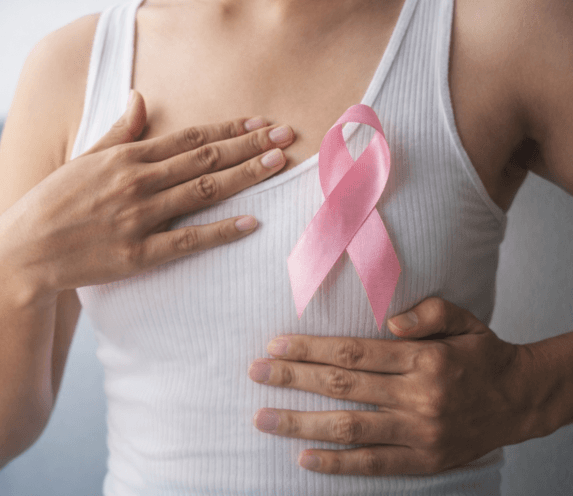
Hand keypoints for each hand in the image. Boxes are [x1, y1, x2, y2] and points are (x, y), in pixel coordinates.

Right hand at [0, 90, 293, 296]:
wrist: (24, 251)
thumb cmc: (54, 202)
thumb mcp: (84, 158)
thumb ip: (119, 131)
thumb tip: (142, 97)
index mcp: (126, 158)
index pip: (189, 138)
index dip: (228, 128)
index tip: (260, 121)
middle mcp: (136, 182)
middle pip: (205, 159)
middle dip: (249, 144)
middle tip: (287, 135)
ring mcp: (138, 218)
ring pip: (202, 192)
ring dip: (244, 176)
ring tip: (277, 164)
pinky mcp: (137, 254)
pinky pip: (187, 240)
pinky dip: (220, 231)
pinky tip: (250, 223)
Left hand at [248, 297, 530, 475]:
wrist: (521, 399)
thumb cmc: (483, 355)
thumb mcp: (464, 319)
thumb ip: (428, 312)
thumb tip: (388, 322)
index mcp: (423, 359)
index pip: (353, 353)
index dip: (310, 349)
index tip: (276, 344)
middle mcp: (418, 396)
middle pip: (342, 386)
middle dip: (293, 379)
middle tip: (256, 372)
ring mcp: (419, 433)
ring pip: (349, 426)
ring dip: (301, 423)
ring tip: (263, 418)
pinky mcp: (423, 461)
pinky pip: (373, 464)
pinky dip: (337, 463)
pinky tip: (304, 458)